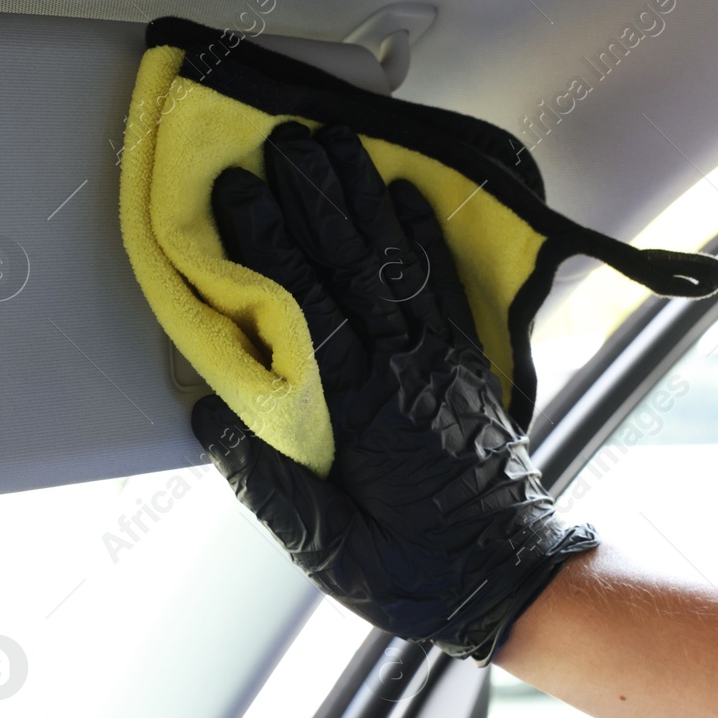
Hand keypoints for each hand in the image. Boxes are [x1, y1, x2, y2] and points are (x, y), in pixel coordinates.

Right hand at [191, 122, 597, 660]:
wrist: (508, 579)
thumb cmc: (412, 573)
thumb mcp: (328, 550)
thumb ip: (269, 484)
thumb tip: (210, 417)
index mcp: (362, 411)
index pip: (305, 306)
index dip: (268, 243)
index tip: (236, 190)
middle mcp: (404, 369)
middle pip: (352, 264)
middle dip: (313, 196)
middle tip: (281, 138)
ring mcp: (442, 361)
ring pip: (398, 262)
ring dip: (365, 198)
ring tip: (337, 141)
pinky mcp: (468, 365)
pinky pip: (446, 287)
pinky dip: (426, 237)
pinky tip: (408, 195)